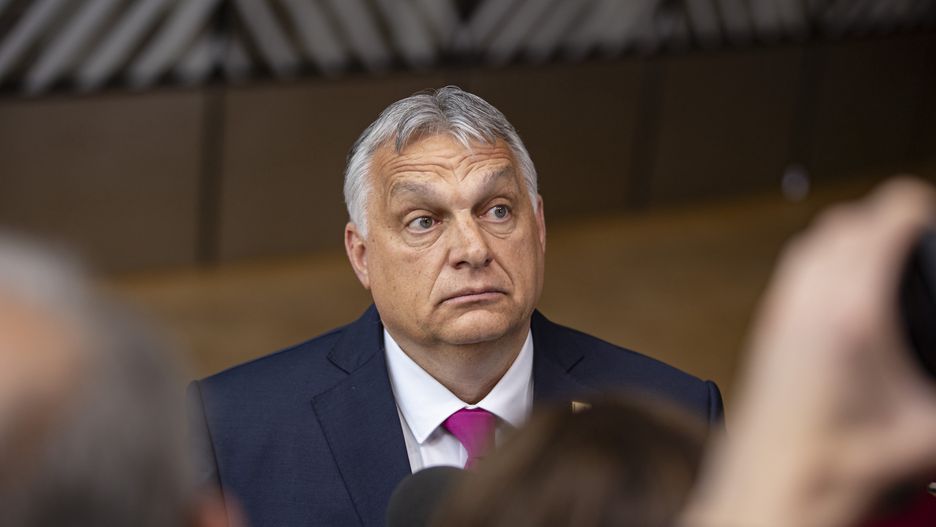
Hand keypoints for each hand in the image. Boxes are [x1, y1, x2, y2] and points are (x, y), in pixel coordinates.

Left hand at [683, 178, 935, 526]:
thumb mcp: (928, 430)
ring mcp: (782, 313)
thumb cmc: (837, 464)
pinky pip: (794, 270)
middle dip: (884, 216)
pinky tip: (843, 285)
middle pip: (846, 221)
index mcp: (854, 313)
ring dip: (848, 233)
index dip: (914, 205)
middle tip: (914, 229)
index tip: (930, 213)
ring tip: (882, 248)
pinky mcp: (767, 329)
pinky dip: (821, 258)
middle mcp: (809, 303)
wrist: (773, 485)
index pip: (883, 221)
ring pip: (813, 242)